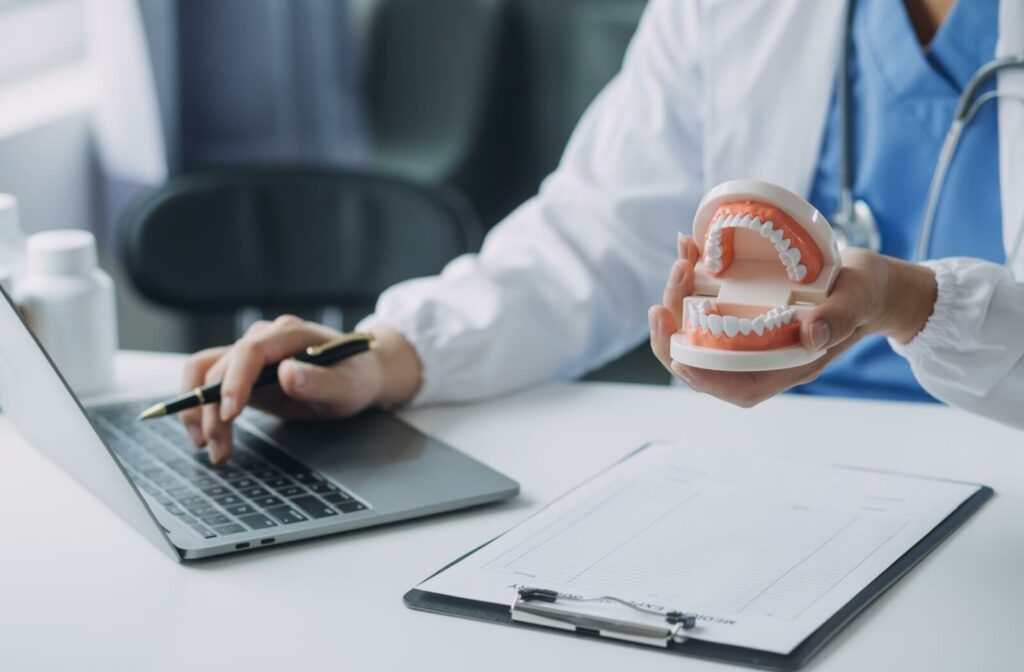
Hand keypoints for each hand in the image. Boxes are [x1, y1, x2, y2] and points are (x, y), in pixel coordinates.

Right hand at [180, 315, 421, 463]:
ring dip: (197, 410)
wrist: (360, 375)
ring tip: (207, 446)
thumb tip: (288, 373)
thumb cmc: (357, 378)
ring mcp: (251, 354)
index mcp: (290, 334)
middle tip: (217, 449)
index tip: (230, 414)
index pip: (251, 351)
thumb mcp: (348, 387)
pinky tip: (206, 434)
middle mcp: (264, 338)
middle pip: (222, 367)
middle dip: (213, 410)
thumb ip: (320, 381)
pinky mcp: (244, 372)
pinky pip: (209, 384)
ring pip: (206, 374)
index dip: (235, 381)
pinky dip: (201, 408)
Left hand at [649, 235, 936, 406]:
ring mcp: (748, 329)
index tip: (680, 359)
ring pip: (699, 327)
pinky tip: (689, 247)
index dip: (705, 379)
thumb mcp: (858, 300)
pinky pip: (707, 298)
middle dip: (676, 336)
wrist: (867, 279)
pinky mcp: (742, 304)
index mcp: (787, 364)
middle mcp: (761, 352)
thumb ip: (838, 318)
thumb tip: (812, 335)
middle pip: (706, 359)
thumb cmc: (865, 294)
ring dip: (680, 298)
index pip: (739, 387)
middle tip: (661, 307)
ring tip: (681, 261)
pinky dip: (693, 276)